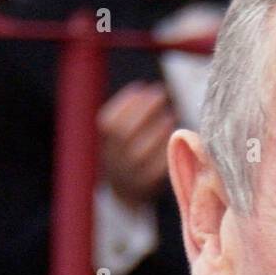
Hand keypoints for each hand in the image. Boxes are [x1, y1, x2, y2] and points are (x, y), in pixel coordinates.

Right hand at [98, 80, 175, 207]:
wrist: (125, 187)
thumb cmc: (125, 147)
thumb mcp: (116, 131)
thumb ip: (125, 113)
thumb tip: (145, 91)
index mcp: (100, 142)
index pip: (109, 121)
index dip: (127, 102)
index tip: (144, 87)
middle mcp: (111, 159)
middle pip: (124, 133)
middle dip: (145, 109)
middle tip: (161, 94)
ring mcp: (128, 174)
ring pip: (142, 151)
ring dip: (159, 128)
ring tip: (170, 114)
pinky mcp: (147, 184)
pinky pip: (158, 165)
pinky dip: (167, 146)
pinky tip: (174, 133)